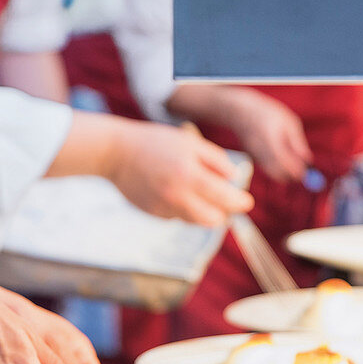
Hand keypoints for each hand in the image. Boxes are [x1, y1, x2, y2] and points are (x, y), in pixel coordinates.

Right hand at [106, 122, 253, 225]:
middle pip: (212, 219)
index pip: (225, 199)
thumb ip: (215, 160)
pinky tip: (174, 191)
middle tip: (225, 202)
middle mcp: (177, 197)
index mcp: (190, 175)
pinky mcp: (152, 213)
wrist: (116, 152)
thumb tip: (233, 178)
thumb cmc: (154, 142)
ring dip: (203, 212)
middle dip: (223, 213)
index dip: (240, 202)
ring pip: (195, 220)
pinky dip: (182, 208)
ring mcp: (163, 208)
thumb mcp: (189, 142)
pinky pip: (176, 216)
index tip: (246, 202)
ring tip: (199, 194)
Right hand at [225, 92, 312, 182]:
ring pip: (270, 172)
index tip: (305, 173)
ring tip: (292, 165)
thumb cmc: (268, 113)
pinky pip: (265, 167)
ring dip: (282, 173)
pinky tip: (279, 159)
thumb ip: (298, 142)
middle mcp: (259, 148)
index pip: (285, 160)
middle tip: (301, 174)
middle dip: (289, 176)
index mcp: (270, 138)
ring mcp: (252, 154)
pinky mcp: (250, 157)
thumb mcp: (288, 122)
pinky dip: (274, 168)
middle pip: (276, 171)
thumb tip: (308, 160)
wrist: (240, 111)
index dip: (295, 169)